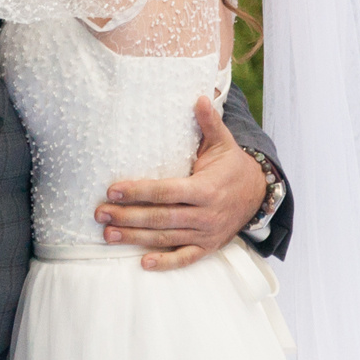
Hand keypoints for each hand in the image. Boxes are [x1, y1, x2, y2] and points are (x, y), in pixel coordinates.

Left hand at [96, 96, 268, 271]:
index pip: (166, 191)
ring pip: (166, 238)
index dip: (138, 191)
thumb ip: (209, 122)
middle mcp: (205, 214)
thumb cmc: (232, 166)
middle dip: (128, 216)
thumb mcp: (223, 143)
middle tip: (100, 214)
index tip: (113, 190)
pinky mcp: (208, 247)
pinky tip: (143, 263)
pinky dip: (165, 263)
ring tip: (108, 235)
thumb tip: (199, 96)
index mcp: (206, 189)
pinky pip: (185, 259)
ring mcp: (206, 234)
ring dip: (136, 238)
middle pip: (160, 218)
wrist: (258, 195)